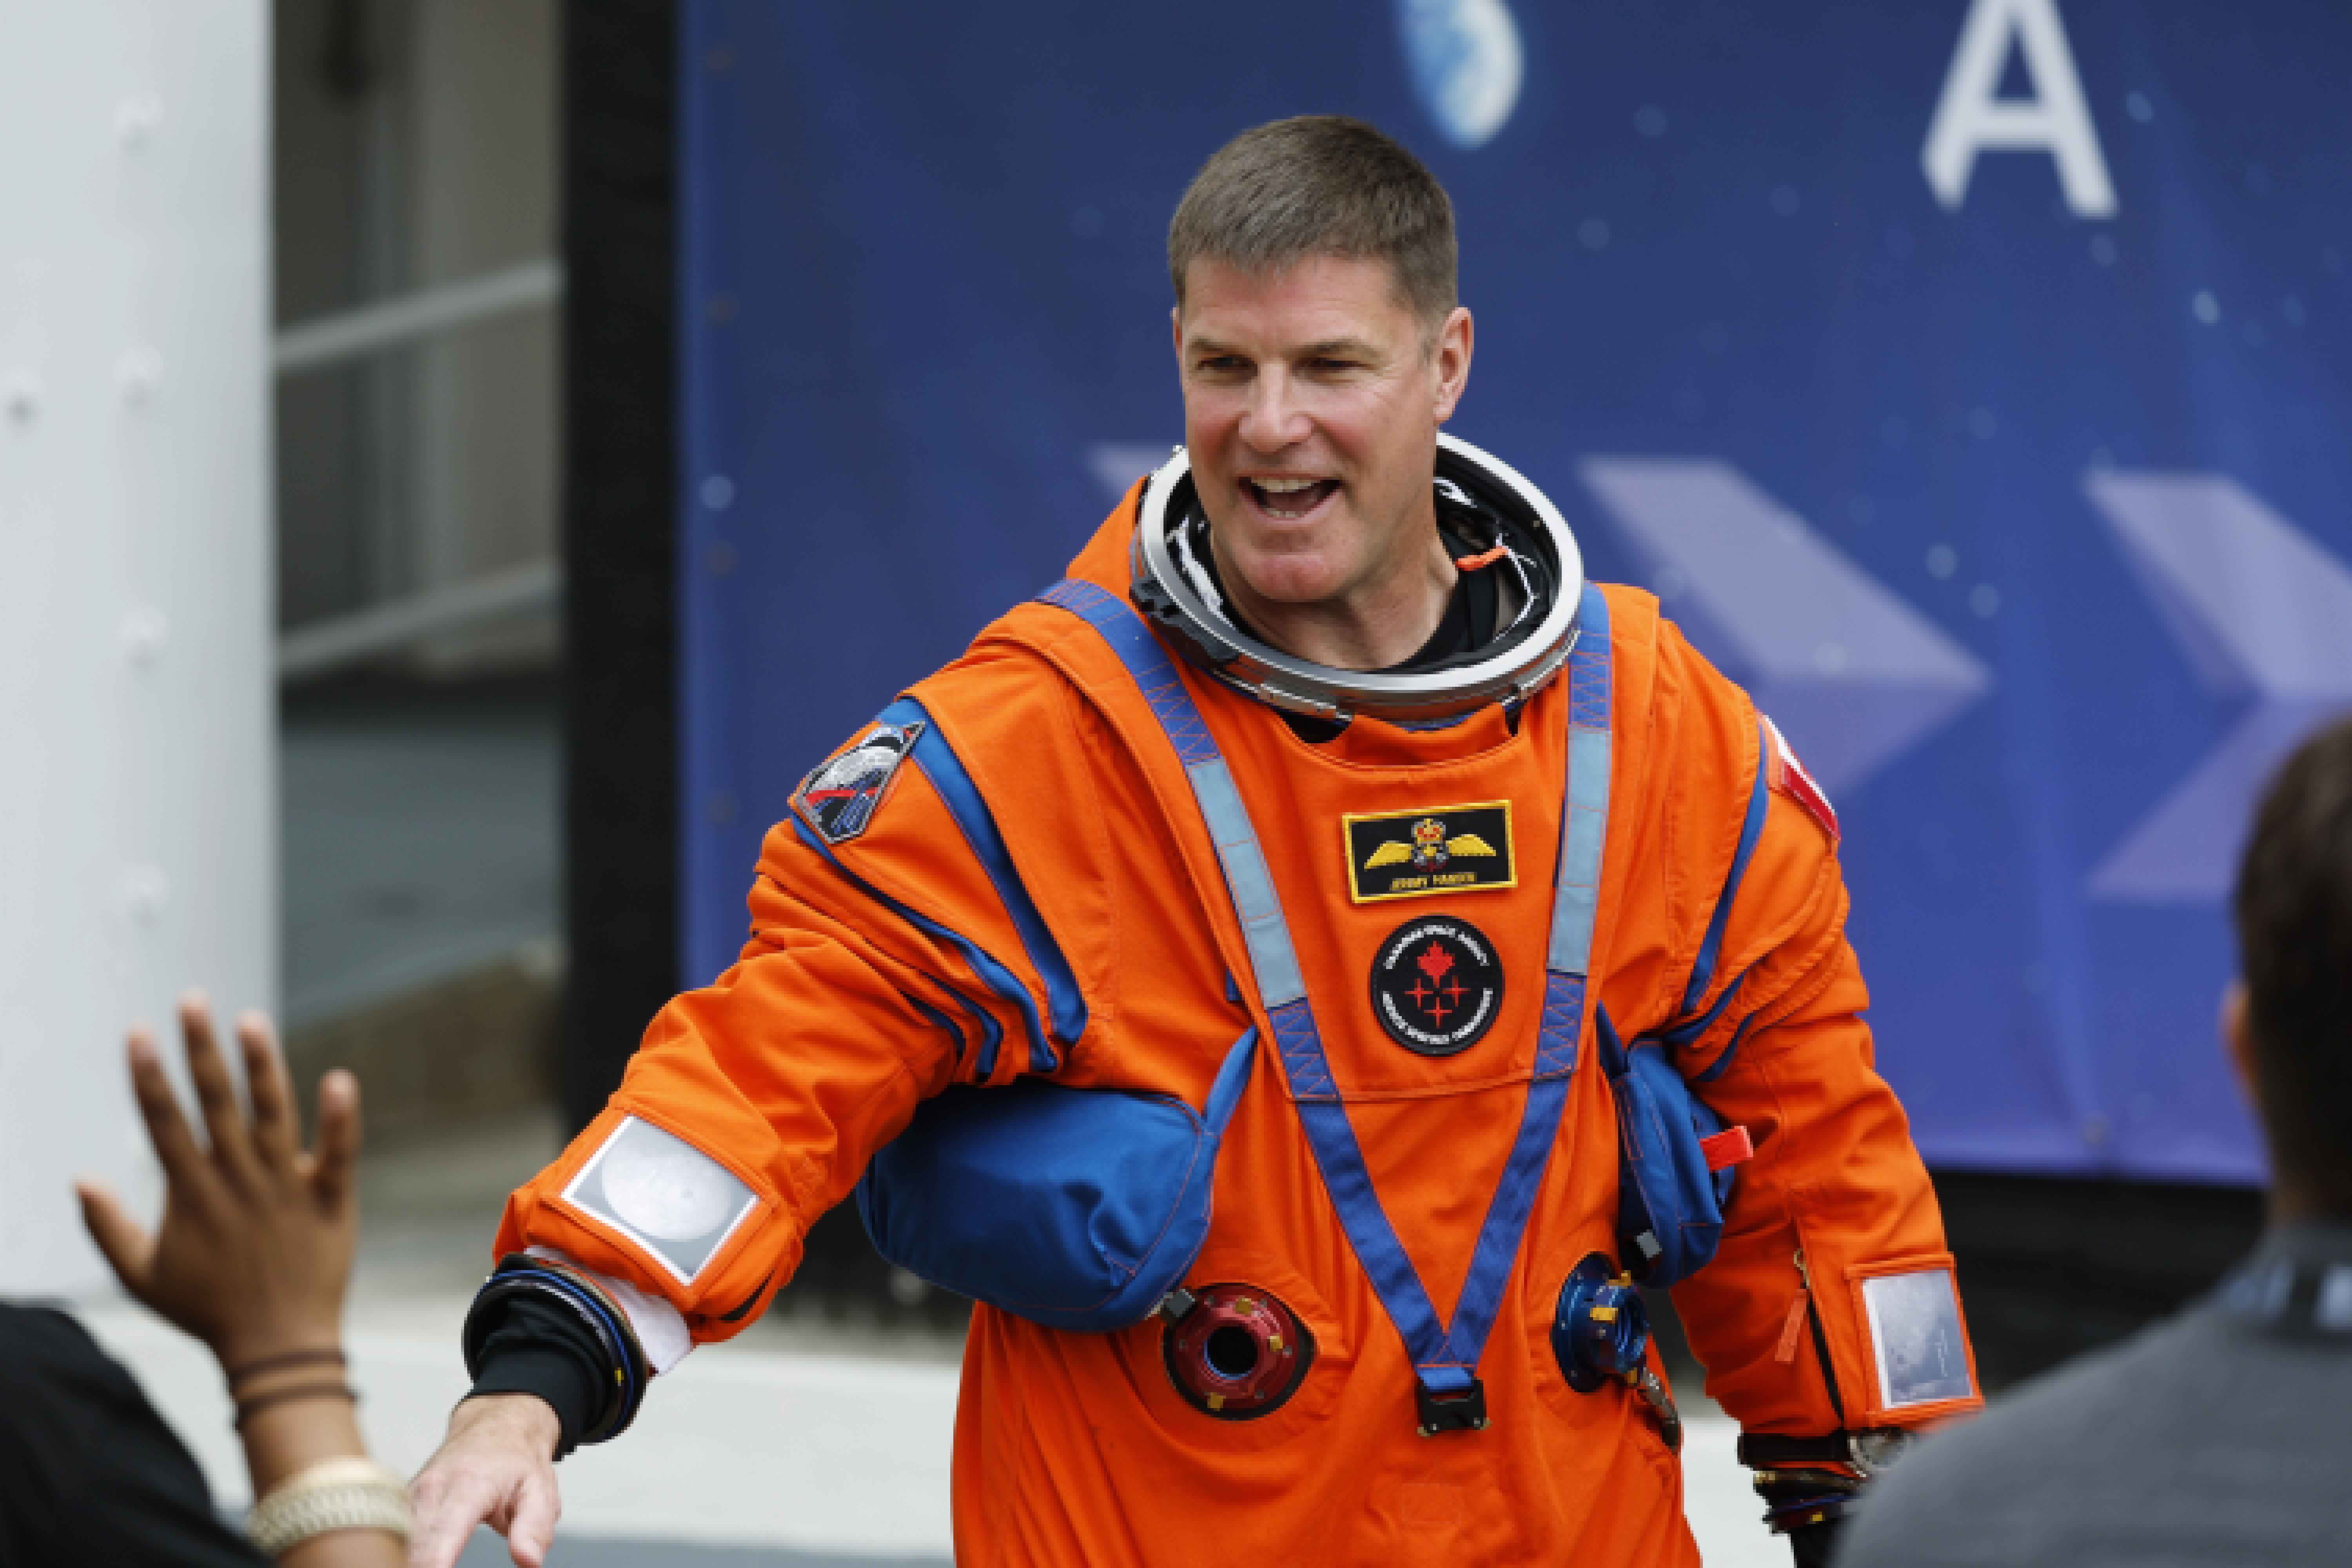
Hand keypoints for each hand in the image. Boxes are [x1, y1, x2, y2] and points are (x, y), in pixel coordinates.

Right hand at [77, 993, 358, 1369]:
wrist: (277, 1348)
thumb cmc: (207, 1312)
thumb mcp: (142, 1276)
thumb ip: (108, 1227)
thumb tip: (78, 1180)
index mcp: (192, 1193)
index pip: (164, 1122)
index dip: (149, 1076)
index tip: (138, 1032)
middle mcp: (237, 1181)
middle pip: (216, 1104)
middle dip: (200, 1050)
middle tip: (193, 1000)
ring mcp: (286, 1187)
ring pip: (273, 1115)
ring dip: (262, 1065)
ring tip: (250, 1020)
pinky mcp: (331, 1199)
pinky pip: (339, 1152)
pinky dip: (342, 1118)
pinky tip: (340, 1078)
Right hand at [408, 1395, 563, 1567]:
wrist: (496, 1424)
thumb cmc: (518, 1459)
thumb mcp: (541, 1490)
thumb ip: (534, 1528)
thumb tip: (529, 1561)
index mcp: (467, 1487)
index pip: (439, 1540)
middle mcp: (431, 1489)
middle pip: (411, 1549)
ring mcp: (412, 1495)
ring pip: (399, 1543)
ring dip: (411, 1560)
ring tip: (442, 1563)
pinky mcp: (403, 1503)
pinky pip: (396, 1535)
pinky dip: (407, 1553)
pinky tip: (422, 1561)